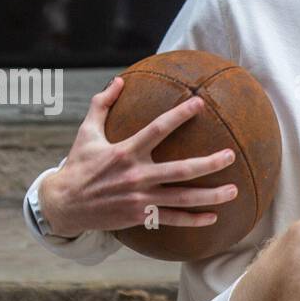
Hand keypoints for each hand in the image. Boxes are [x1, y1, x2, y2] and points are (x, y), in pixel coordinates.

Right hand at [38, 76, 238, 236]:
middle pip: (181, 170)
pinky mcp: (140, 216)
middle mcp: (136, 175)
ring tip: (234, 190)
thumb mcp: (87, 133)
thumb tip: (119, 80)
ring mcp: (140, 198)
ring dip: (211, 196)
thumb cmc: (79, 165)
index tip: (200, 103)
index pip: (158, 129)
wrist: (64, 205)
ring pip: (183, 199)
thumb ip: (102, 104)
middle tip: (231, 156)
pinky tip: (214, 217)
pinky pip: (172, 219)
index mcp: (126, 151)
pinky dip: (194, 220)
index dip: (180, 115)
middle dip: (209, 163)